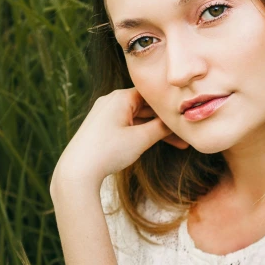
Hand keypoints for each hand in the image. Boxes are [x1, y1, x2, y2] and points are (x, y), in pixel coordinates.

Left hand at [51, 88, 188, 188]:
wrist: (77, 170)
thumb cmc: (108, 151)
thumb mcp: (140, 139)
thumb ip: (161, 127)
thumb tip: (178, 121)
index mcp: (120, 97)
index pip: (152, 94)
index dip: (171, 105)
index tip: (187, 115)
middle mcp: (111, 100)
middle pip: (146, 107)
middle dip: (166, 121)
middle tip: (187, 135)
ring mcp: (105, 113)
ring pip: (138, 118)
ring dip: (156, 130)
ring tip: (178, 144)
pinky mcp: (102, 126)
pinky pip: (128, 124)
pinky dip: (142, 133)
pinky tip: (157, 142)